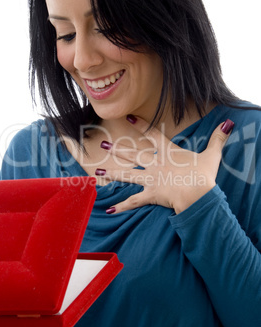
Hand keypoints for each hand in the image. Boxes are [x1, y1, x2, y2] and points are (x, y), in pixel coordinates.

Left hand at [95, 116, 233, 214]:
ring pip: (127, 174)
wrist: (199, 194)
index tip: (128, 117)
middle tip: (104, 143)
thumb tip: (228, 123)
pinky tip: (108, 209)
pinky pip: (134, 201)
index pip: (152, 134)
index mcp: (168, 153)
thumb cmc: (204, 175)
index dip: (140, 125)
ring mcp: (151, 179)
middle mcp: (155, 164)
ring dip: (113, 172)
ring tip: (97, 170)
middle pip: (133, 154)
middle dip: (118, 148)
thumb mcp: (212, 155)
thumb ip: (218, 139)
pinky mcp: (151, 194)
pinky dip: (122, 206)